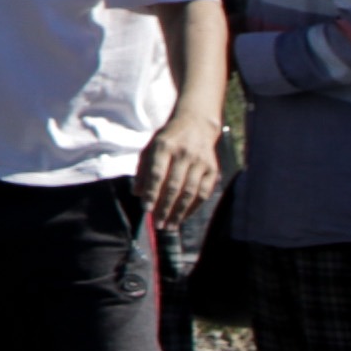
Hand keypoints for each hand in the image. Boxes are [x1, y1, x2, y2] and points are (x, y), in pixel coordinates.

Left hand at [135, 100, 224, 236]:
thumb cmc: (168, 140)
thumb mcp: (150, 147)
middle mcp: (184, 153)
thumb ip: (142, 169)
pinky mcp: (213, 168)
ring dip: (179, 212)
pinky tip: (183, 217)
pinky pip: (204, 192)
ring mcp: (200, 161)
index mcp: (164, 146)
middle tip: (157, 224)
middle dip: (165, 207)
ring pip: (190, 192)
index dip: (151, 192)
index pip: (157, 173)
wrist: (196, 124)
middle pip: (174, 185)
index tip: (146, 209)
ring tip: (170, 226)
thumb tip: (137, 194)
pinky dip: (193, 207)